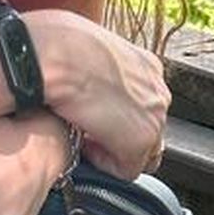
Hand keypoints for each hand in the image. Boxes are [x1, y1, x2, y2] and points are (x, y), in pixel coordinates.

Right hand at [25, 10, 168, 177]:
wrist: (56, 53)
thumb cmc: (59, 46)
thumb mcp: (89, 51)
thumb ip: (99, 72)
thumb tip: (87, 86)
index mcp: (146, 65)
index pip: (145, 105)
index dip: (118, 118)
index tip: (94, 118)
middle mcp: (157, 89)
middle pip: (150, 130)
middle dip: (120, 136)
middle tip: (87, 132)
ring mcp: (154, 116)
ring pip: (141, 152)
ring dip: (112, 150)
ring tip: (82, 137)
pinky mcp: (140, 141)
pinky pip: (126, 169)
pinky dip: (103, 163)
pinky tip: (82, 143)